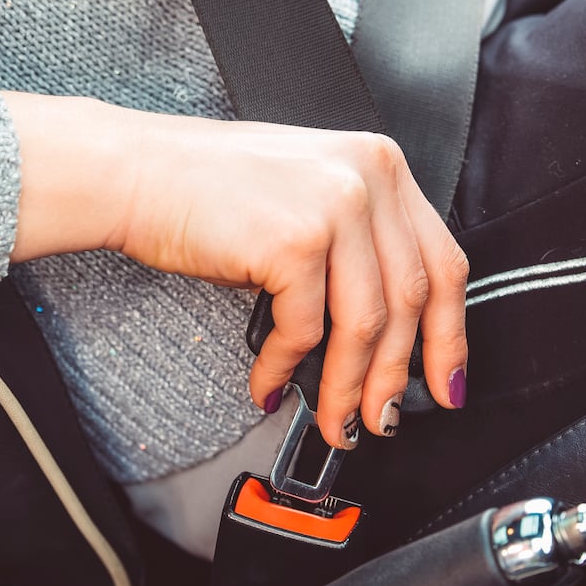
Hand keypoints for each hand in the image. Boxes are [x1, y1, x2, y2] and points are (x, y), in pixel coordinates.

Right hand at [5, 92, 469, 447]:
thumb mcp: (306, 193)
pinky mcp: (294, 241)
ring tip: (334, 421)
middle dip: (395, 376)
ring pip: (364, 326)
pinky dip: (285, 366)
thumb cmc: (207, 186)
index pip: (443, 261)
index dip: (449, 334)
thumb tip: (385, 334)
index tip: (443, 380)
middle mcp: (367, 177)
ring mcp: (334, 206)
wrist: (135, 171)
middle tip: (381, 418)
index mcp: (379, 164)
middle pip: (410, 301)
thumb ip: (357, 242)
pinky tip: (269, 381)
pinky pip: (304, 330)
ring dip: (346, 387)